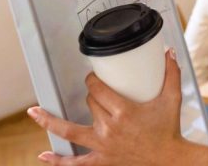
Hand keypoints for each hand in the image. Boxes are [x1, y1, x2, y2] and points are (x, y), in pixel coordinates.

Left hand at [28, 50, 183, 164]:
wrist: (169, 159)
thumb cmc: (169, 130)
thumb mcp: (172, 98)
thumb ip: (171, 73)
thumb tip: (169, 52)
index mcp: (124, 112)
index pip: (98, 91)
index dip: (93, 81)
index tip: (93, 77)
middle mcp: (109, 128)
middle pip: (90, 104)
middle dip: (91, 95)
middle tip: (97, 92)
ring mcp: (102, 146)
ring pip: (70, 131)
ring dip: (50, 121)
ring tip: (34, 113)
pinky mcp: (102, 160)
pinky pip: (76, 163)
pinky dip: (58, 161)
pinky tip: (44, 155)